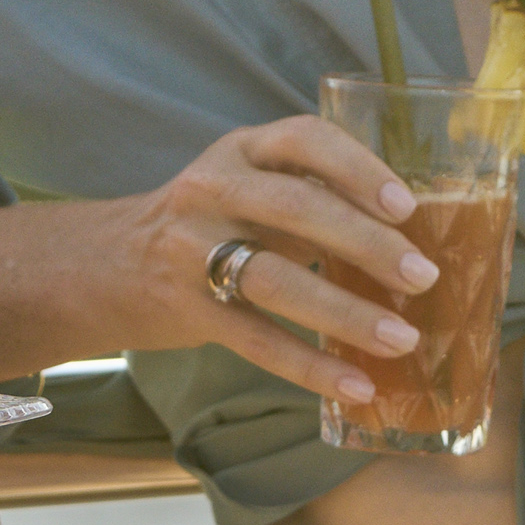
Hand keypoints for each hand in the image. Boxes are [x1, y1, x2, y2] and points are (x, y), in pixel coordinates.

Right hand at [124, 113, 437, 409]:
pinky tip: (355, 385)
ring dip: (346, 312)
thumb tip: (408, 242)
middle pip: (296, 208)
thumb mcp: (247, 186)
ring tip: (402, 338)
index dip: (358, 168)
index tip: (405, 206)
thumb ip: (311, 198)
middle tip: (422, 276)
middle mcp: (213, 190)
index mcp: (241, 151)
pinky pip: (256, 340)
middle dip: (367, 243)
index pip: (304, 139)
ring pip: (276, 278)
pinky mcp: (186, 308)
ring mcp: (192, 249)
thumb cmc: (206, 223)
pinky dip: (311, 365)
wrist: (103, 265)